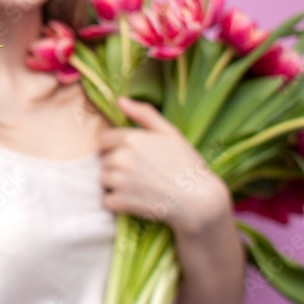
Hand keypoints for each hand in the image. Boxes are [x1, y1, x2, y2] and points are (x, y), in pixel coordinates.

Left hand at [96, 97, 231, 236]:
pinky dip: (116, 203)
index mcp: (131, 138)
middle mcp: (122, 157)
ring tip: (137, 187)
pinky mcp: (121, 202)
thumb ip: (144, 114)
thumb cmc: (187, 165)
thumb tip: (121, 100)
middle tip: (139, 174)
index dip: (114, 147)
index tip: (131, 156)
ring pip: (103, 180)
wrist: (200, 201)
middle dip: (116, 166)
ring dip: (114, 185)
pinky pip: (107, 201)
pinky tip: (134, 201)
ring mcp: (120, 180)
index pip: (103, 140)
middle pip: (103, 161)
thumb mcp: (170, 133)